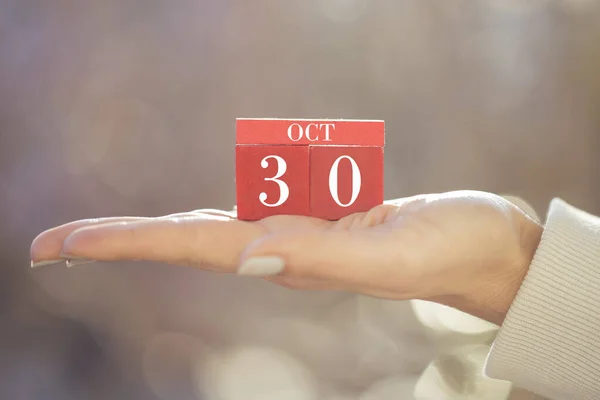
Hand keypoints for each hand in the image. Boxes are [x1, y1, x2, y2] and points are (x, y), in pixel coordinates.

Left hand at [30, 190, 542, 324]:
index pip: (190, 248)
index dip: (125, 243)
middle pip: (183, 242)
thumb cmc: (449, 245)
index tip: (58, 246)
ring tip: (96, 241)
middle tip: (50, 246)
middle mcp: (284, 251)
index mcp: (292, 258)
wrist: (485, 246)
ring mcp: (300, 238)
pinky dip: (206, 219)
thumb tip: (250, 258)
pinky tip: (186, 227)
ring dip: (152, 234)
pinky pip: (248, 215)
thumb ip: (324, 256)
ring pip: (210, 231)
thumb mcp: (392, 250)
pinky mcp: (319, 222)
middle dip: (117, 242)